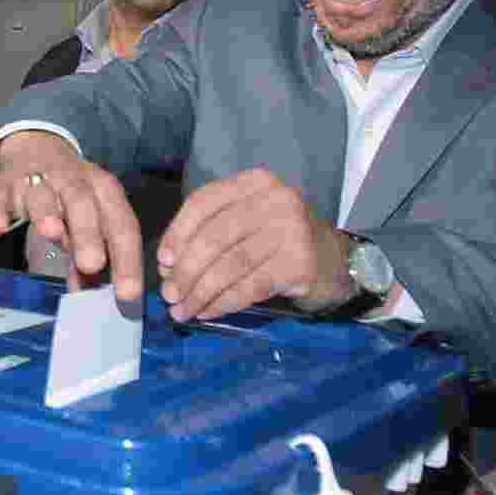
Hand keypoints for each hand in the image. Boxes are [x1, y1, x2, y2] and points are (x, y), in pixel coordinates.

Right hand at [0, 131, 143, 299]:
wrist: (36, 149)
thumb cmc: (71, 196)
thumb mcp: (89, 220)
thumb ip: (89, 259)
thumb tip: (97, 300)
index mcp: (102, 191)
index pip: (121, 224)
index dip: (127, 259)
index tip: (128, 294)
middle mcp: (72, 181)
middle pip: (82, 203)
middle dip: (88, 233)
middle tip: (93, 264)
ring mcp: (37, 181)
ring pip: (43, 195)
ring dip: (47, 213)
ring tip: (51, 234)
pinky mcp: (5, 185)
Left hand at [155, 168, 355, 320]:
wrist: (333, 261)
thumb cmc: (277, 240)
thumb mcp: (245, 221)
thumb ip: (208, 232)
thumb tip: (167, 265)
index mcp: (254, 182)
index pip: (204, 202)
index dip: (178, 233)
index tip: (163, 261)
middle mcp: (275, 200)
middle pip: (214, 237)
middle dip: (186, 270)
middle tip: (169, 295)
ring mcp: (291, 230)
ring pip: (230, 265)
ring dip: (200, 293)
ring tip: (182, 310)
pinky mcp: (299, 263)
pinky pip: (249, 287)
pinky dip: (223, 303)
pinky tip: (208, 312)